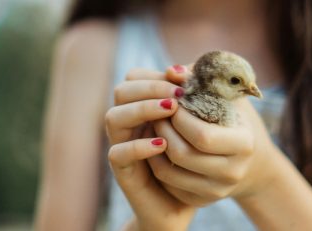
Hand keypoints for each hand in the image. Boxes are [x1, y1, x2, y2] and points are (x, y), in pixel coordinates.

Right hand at [105, 68, 194, 230]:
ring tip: (172, 110)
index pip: (134, 78)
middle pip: (121, 91)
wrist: (185, 199)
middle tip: (178, 94)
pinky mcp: (124, 171)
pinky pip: (118, 153)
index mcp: (143, 108)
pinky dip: (139, 146)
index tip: (183, 77)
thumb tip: (185, 70)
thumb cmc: (196, 157)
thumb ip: (191, 99)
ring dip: (142, 109)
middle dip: (150, 87)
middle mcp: (129, 123)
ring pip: (113, 117)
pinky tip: (163, 144)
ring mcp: (123, 145)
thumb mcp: (198, 125)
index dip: (155, 74)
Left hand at [147, 67, 275, 205]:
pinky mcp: (202, 200)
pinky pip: (168, 185)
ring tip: (154, 127)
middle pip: (182, 155)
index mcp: (244, 144)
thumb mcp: (228, 97)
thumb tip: (172, 70)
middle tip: (157, 113)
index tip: (172, 101)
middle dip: (163, 129)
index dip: (180, 118)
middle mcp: (233, 172)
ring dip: (153, 146)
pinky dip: (156, 164)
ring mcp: (218, 190)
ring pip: (169, 173)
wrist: (252, 163)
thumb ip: (202, 80)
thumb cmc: (236, 121)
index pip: (202, 136)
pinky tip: (157, 146)